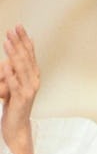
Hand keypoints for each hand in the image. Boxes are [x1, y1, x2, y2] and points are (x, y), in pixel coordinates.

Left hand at [1, 25, 39, 153]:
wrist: (17, 126)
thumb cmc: (15, 104)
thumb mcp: (16, 83)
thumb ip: (17, 69)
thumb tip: (14, 53)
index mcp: (34, 76)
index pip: (30, 54)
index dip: (24, 40)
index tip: (18, 27)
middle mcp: (34, 81)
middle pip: (26, 58)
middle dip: (19, 43)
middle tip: (12, 29)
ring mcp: (28, 90)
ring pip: (21, 68)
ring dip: (14, 53)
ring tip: (6, 41)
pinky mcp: (21, 99)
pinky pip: (14, 84)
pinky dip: (10, 73)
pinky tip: (5, 64)